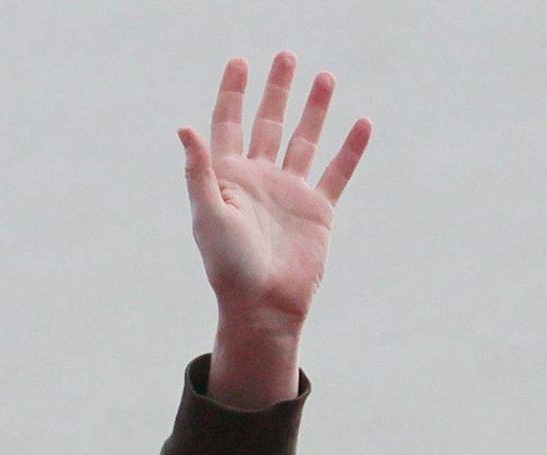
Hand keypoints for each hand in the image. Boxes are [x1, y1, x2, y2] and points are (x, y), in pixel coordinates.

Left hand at [181, 52, 371, 406]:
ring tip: (324, 76)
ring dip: (314, 109)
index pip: (229, 124)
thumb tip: (184, 127)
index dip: (233, 93)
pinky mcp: (317, 211)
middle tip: (285, 56)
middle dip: (276, 90)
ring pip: (304, 140)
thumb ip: (198, 170)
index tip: (240, 62)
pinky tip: (361, 123)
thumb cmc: (228, 267)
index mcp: (228, 178)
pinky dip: (350, 149)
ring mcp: (290, 193)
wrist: (263, 307)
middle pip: (268, 123)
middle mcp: (259, 180)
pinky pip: (337, 173)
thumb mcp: (208, 215)